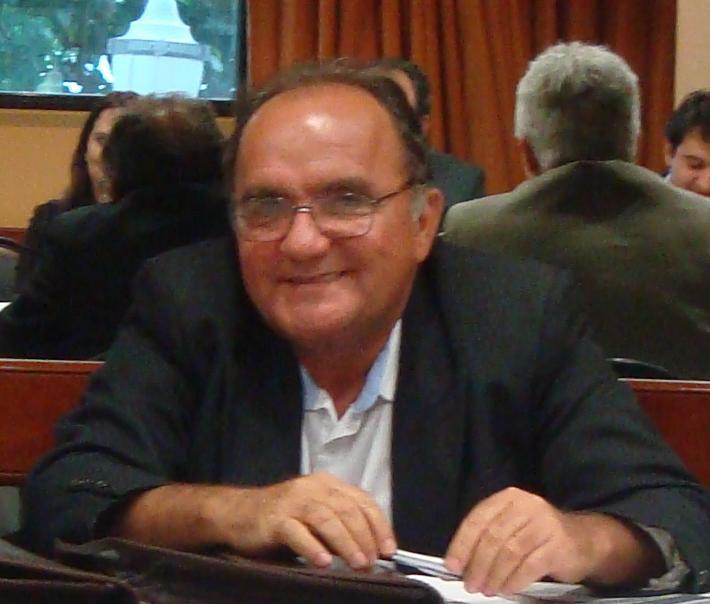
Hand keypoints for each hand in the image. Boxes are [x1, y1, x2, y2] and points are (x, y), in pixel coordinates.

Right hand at [228, 472, 396, 568]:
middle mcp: (312, 488)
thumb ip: (339, 525)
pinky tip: (324, 563)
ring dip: (346, 543)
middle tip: (373, 562)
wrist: (238, 514)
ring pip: (326, 519)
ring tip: (358, 563)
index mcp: (327, 484)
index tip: (389, 550)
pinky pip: (297, 533)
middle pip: (347, 510)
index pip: (361, 501)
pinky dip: (313, 548)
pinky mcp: (275, 519)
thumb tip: (370, 550)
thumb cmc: (282, 518)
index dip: (379, 525)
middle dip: (364, 537)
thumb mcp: (315, 515)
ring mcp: (293, 502)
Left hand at [444, 487, 609, 595]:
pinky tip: (506, 589)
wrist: (582, 541)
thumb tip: (459, 561)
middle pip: (493, 536)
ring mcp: (544, 524)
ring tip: (486, 589)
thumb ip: (487, 536)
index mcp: (508, 498)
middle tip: (470, 584)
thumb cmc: (537, 535)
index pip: (478, 518)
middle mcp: (526, 505)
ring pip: (510, 552)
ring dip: (494, 575)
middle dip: (478, 564)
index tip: (452, 565)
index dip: (462, 543)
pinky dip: (514, 580)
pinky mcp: (558, 545)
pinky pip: (529, 565)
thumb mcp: (511, 525)